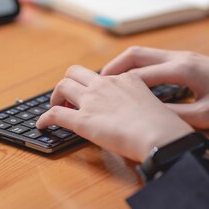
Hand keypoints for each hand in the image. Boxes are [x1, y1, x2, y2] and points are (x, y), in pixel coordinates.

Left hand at [36, 65, 193, 162]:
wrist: (161, 137)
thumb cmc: (165, 127)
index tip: (93, 94)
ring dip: (55, 96)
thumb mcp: (156, 102)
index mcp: (126, 79)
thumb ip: (142, 100)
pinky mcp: (83, 120)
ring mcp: (92, 101)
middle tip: (69, 97)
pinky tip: (42, 125)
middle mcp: (106, 84)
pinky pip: (55, 114)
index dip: (94, 85)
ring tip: (56, 106)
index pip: (103, 75)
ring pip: (62, 85)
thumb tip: (137, 112)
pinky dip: (44, 119)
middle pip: (76, 71)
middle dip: (69, 82)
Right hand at [101, 47, 208, 128]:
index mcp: (181, 69)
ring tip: (111, 80)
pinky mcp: (189, 60)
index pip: (139, 73)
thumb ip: (174, 116)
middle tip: (97, 82)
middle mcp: (179, 57)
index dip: (117, 83)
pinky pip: (156, 58)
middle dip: (114, 66)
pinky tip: (136, 81)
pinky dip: (139, 66)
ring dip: (126, 64)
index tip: (99, 92)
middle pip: (137, 54)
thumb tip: (147, 117)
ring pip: (145, 54)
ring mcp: (184, 56)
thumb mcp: (206, 117)